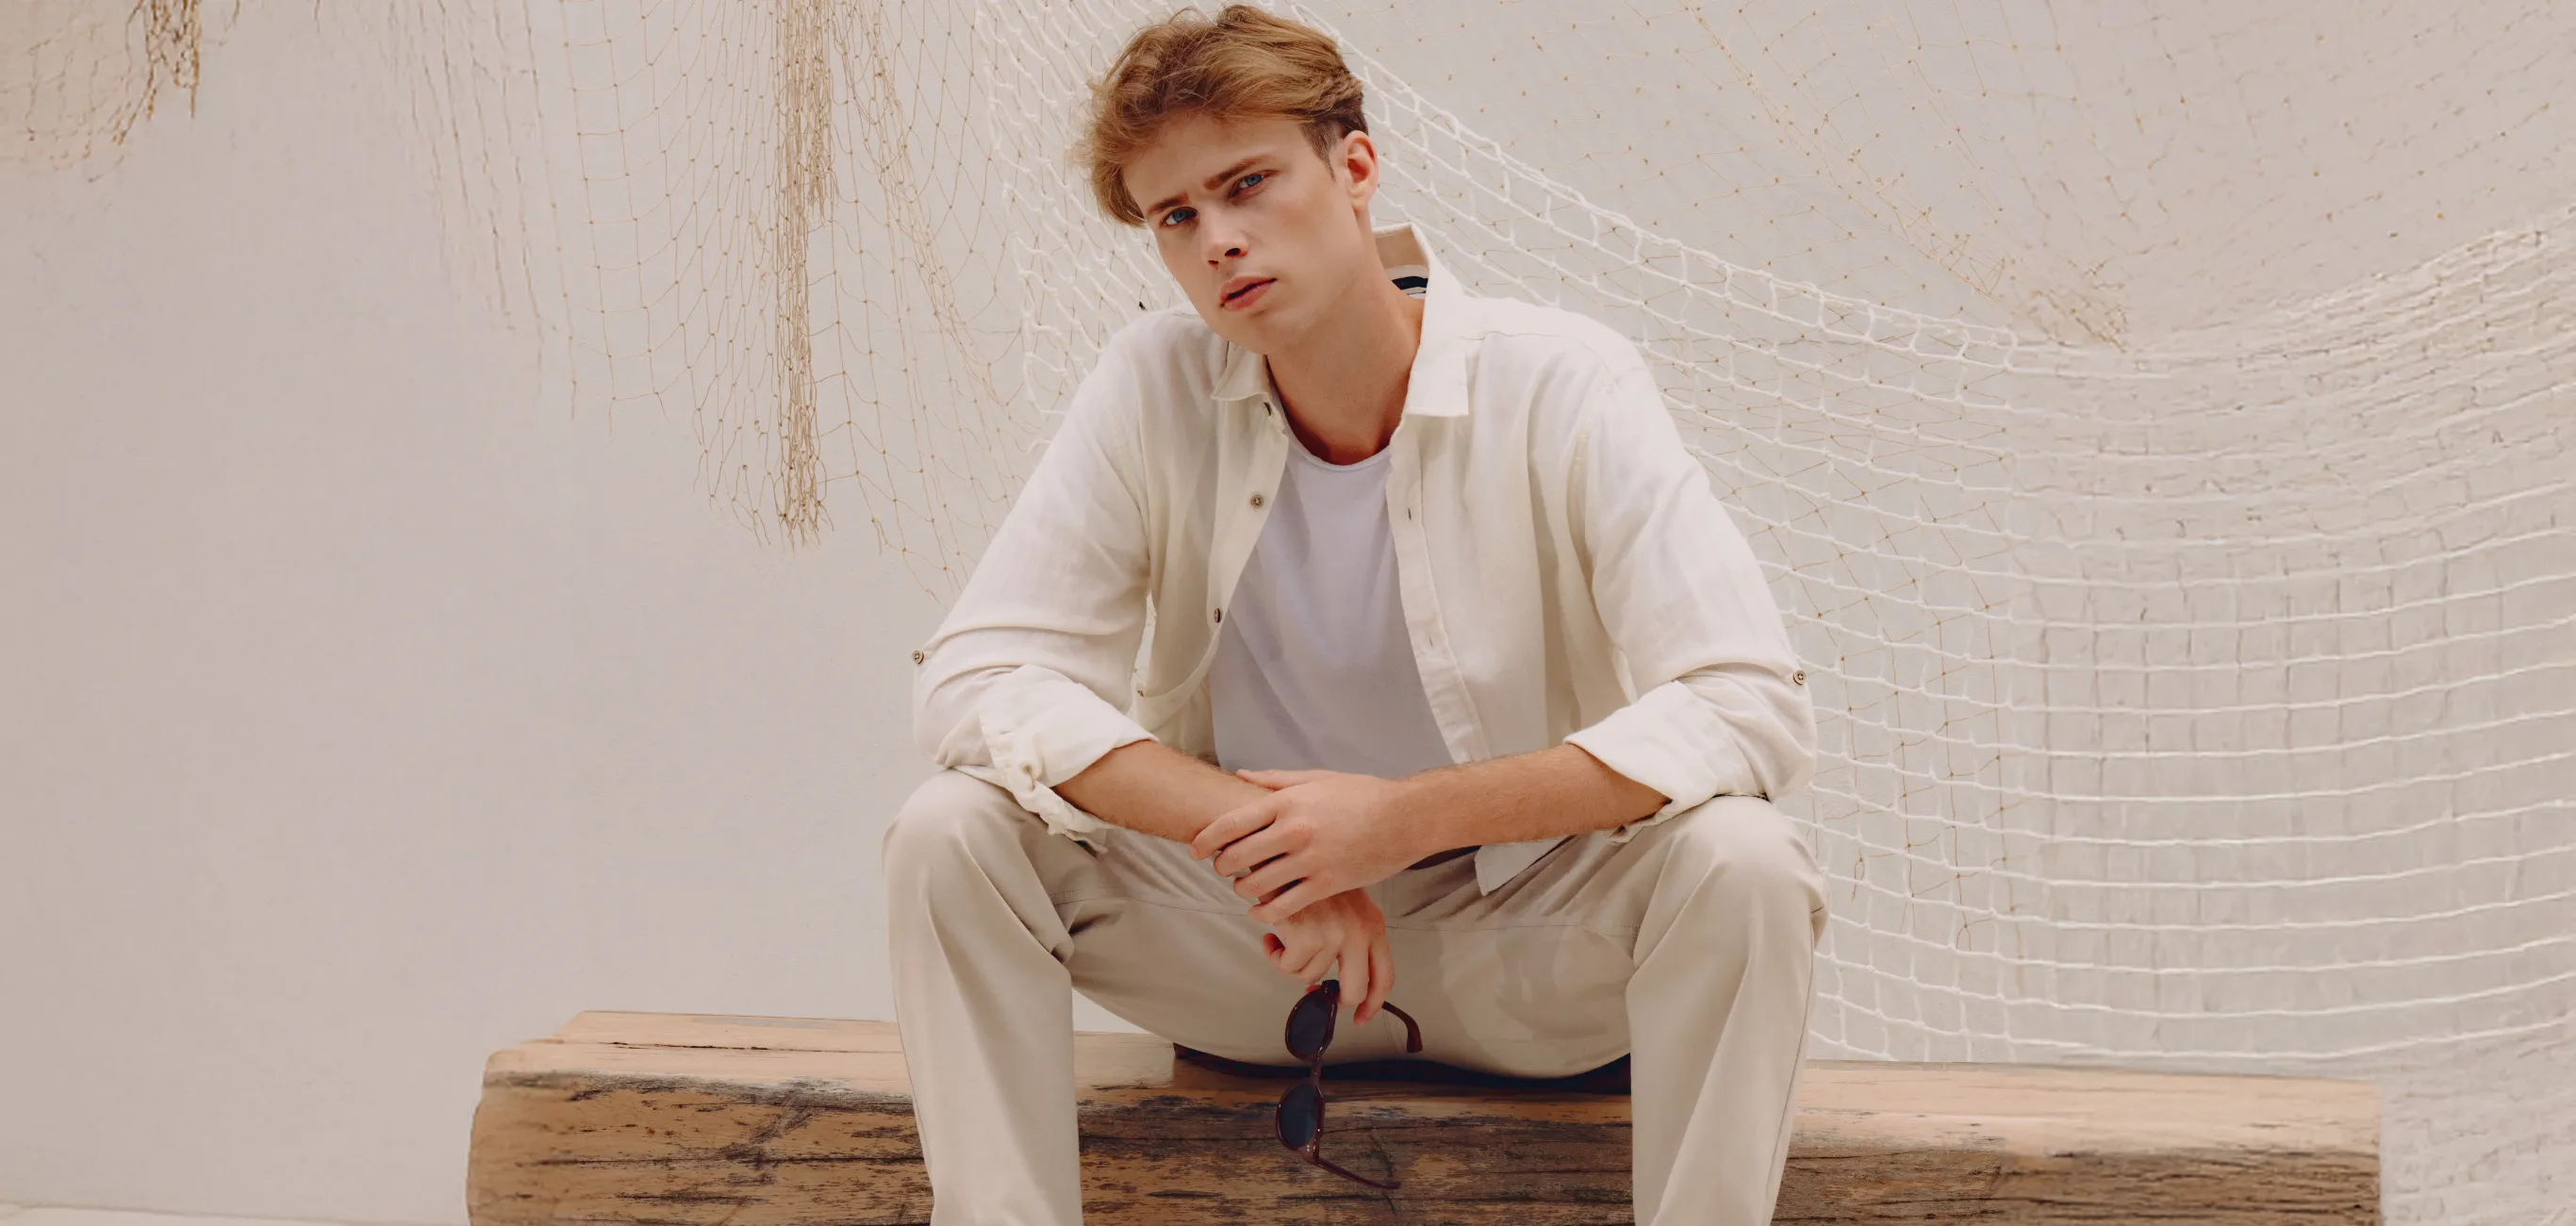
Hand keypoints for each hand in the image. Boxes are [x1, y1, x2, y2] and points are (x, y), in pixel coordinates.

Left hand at [1191, 767, 1432, 921]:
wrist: (1405, 817)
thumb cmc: (1362, 794)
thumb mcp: (1317, 778)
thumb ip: (1276, 780)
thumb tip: (1241, 776)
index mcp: (1287, 802)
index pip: (1231, 823)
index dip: (1205, 840)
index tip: (1195, 849)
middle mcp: (1294, 830)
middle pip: (1236, 857)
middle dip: (1222, 867)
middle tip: (1223, 870)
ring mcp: (1310, 859)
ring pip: (1256, 885)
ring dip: (1243, 891)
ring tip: (1245, 889)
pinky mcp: (1327, 884)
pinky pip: (1284, 906)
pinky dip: (1265, 913)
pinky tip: (1261, 912)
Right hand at [1263, 887, 1395, 1023]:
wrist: (1281, 854)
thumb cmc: (1306, 877)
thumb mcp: (1341, 906)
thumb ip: (1345, 943)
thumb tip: (1326, 983)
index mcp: (1373, 924)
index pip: (1384, 976)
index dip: (1372, 1003)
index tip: (1361, 1018)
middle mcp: (1360, 932)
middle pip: (1354, 991)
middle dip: (1332, 999)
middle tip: (1314, 992)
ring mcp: (1335, 935)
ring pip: (1310, 977)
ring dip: (1291, 963)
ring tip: (1283, 938)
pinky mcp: (1308, 937)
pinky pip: (1288, 967)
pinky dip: (1275, 955)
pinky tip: (1272, 935)